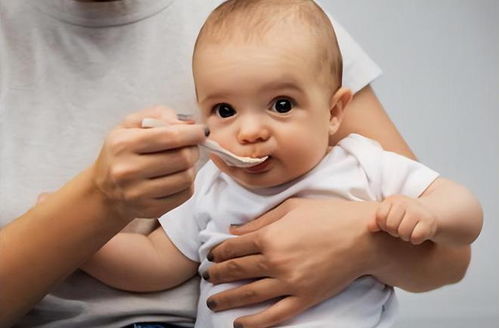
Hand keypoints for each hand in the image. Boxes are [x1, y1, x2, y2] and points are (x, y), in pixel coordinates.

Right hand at [91, 106, 206, 220]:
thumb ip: (160, 115)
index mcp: (123, 144)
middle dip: (193, 149)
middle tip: (190, 147)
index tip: (202, 131)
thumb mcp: (131, 124)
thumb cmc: (122, 151)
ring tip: (182, 163)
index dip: (192, 133)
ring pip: (186, 177)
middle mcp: (128, 170)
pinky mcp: (150, 210)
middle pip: (182, 158)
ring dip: (191, 167)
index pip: (169, 137)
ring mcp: (138, 193)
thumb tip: (189, 124)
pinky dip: (187, 184)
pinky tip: (176, 177)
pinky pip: (185, 194)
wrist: (104, 190)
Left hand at [204, 198, 378, 327]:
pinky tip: (239, 324)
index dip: (217, 253)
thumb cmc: (328, 215)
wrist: (363, 236)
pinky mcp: (304, 298)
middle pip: (236, 271)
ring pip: (249, 295)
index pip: (233, 248)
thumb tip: (234, 230)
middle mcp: (275, 261)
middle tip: (207, 277)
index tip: (211, 256)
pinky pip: (274, 315)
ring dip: (226, 299)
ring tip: (212, 302)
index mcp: (270, 236)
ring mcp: (289, 283)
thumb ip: (260, 220)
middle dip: (217, 274)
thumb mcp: (291, 207)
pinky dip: (254, 323)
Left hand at [368, 195, 437, 244]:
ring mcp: (418, 211)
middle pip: (391, 226)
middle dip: (395, 232)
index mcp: (393, 200)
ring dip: (406, 236)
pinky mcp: (429, 222)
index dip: (383, 225)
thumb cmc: (406, 217)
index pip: (380, 217)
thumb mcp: (391, 215)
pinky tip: (419, 234)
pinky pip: (415, 237)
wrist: (434, 213)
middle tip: (402, 228)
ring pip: (403, 233)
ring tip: (410, 231)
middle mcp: (405, 203)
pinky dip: (416, 240)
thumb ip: (378, 220)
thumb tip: (369, 227)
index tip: (390, 224)